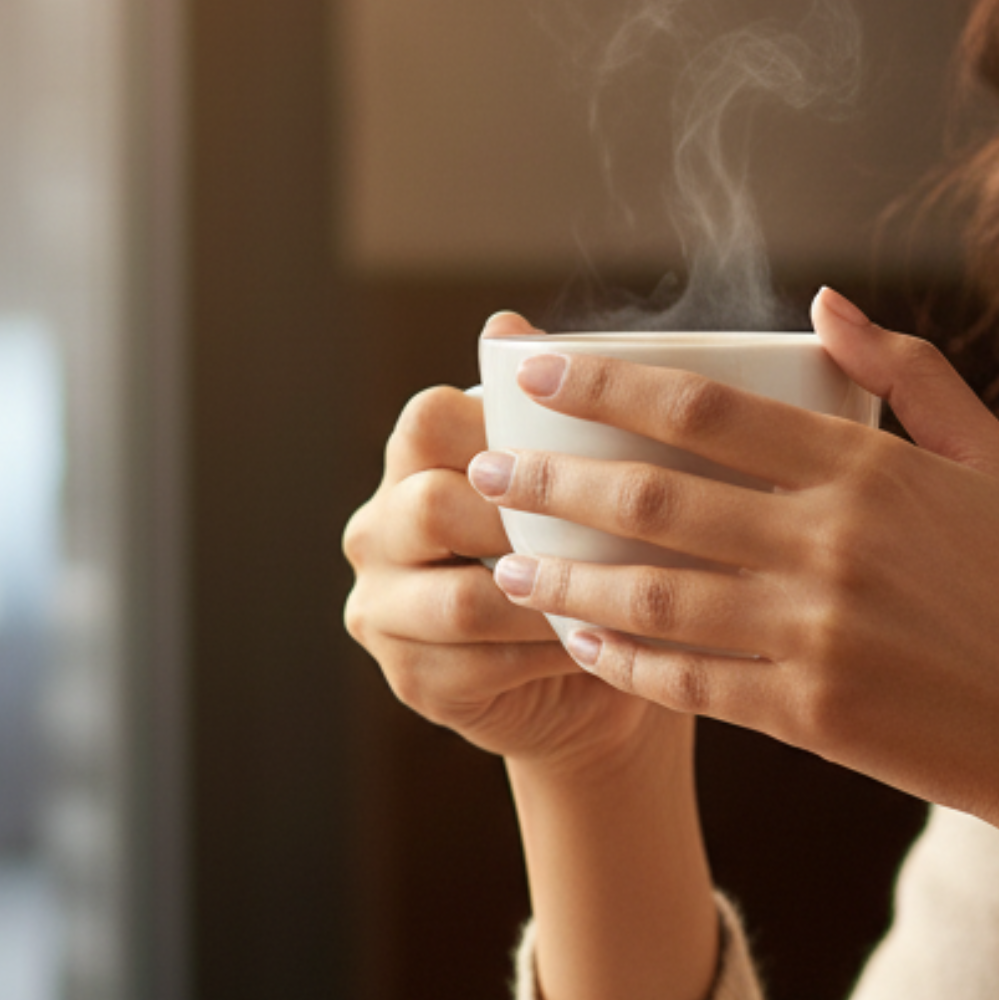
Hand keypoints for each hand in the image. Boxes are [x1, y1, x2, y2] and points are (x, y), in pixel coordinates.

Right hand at [342, 311, 675, 773]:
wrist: (596, 673)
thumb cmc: (595, 551)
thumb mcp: (586, 475)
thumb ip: (555, 409)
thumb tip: (510, 321)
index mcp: (415, 460)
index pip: (430, 419)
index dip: (502, 429)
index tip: (585, 446)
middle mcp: (378, 528)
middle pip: (430, 505)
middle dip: (524, 521)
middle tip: (611, 531)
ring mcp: (383, 607)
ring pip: (458, 600)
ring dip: (547, 597)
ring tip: (620, 594)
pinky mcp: (409, 679)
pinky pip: (478, 664)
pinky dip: (548, 653)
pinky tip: (601, 643)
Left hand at [475, 289, 998, 842]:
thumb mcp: (998, 463)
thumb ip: (912, 376)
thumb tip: (824, 307)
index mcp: (871, 471)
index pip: (705, 410)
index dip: (605, 385)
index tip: (534, 372)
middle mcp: (830, 545)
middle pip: (654, 498)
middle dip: (554, 479)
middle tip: (485, 468)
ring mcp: (815, 635)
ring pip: (651, 596)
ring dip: (565, 576)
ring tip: (507, 562)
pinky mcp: (808, 715)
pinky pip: (686, 681)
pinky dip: (621, 659)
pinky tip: (579, 641)